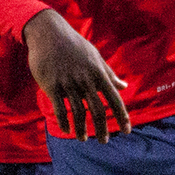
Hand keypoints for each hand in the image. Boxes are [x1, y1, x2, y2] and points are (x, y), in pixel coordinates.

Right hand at [23, 9, 128, 141]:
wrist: (48, 33)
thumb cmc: (74, 45)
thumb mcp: (95, 56)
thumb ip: (109, 74)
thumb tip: (124, 86)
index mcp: (98, 73)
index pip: (114, 98)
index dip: (122, 116)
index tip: (126, 130)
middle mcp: (85, 80)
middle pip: (97, 110)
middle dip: (102, 128)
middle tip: (104, 140)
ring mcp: (68, 83)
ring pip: (78, 112)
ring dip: (82, 129)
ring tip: (83, 139)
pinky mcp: (52, 85)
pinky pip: (59, 109)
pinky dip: (64, 122)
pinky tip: (67, 130)